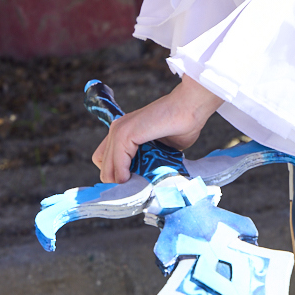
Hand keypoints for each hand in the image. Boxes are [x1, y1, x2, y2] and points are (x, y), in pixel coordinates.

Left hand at [91, 77, 221, 183]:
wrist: (190, 107)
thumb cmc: (182, 126)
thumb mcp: (160, 150)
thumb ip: (148, 162)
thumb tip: (146, 182)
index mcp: (125, 132)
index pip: (107, 161)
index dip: (118, 175)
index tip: (134, 182)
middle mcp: (118, 129)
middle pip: (104, 168)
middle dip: (119, 181)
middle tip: (136, 186)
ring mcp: (119, 130)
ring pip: (107, 168)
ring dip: (121, 181)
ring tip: (137, 184)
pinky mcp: (125, 133)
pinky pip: (116, 163)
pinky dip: (123, 174)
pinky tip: (133, 177)